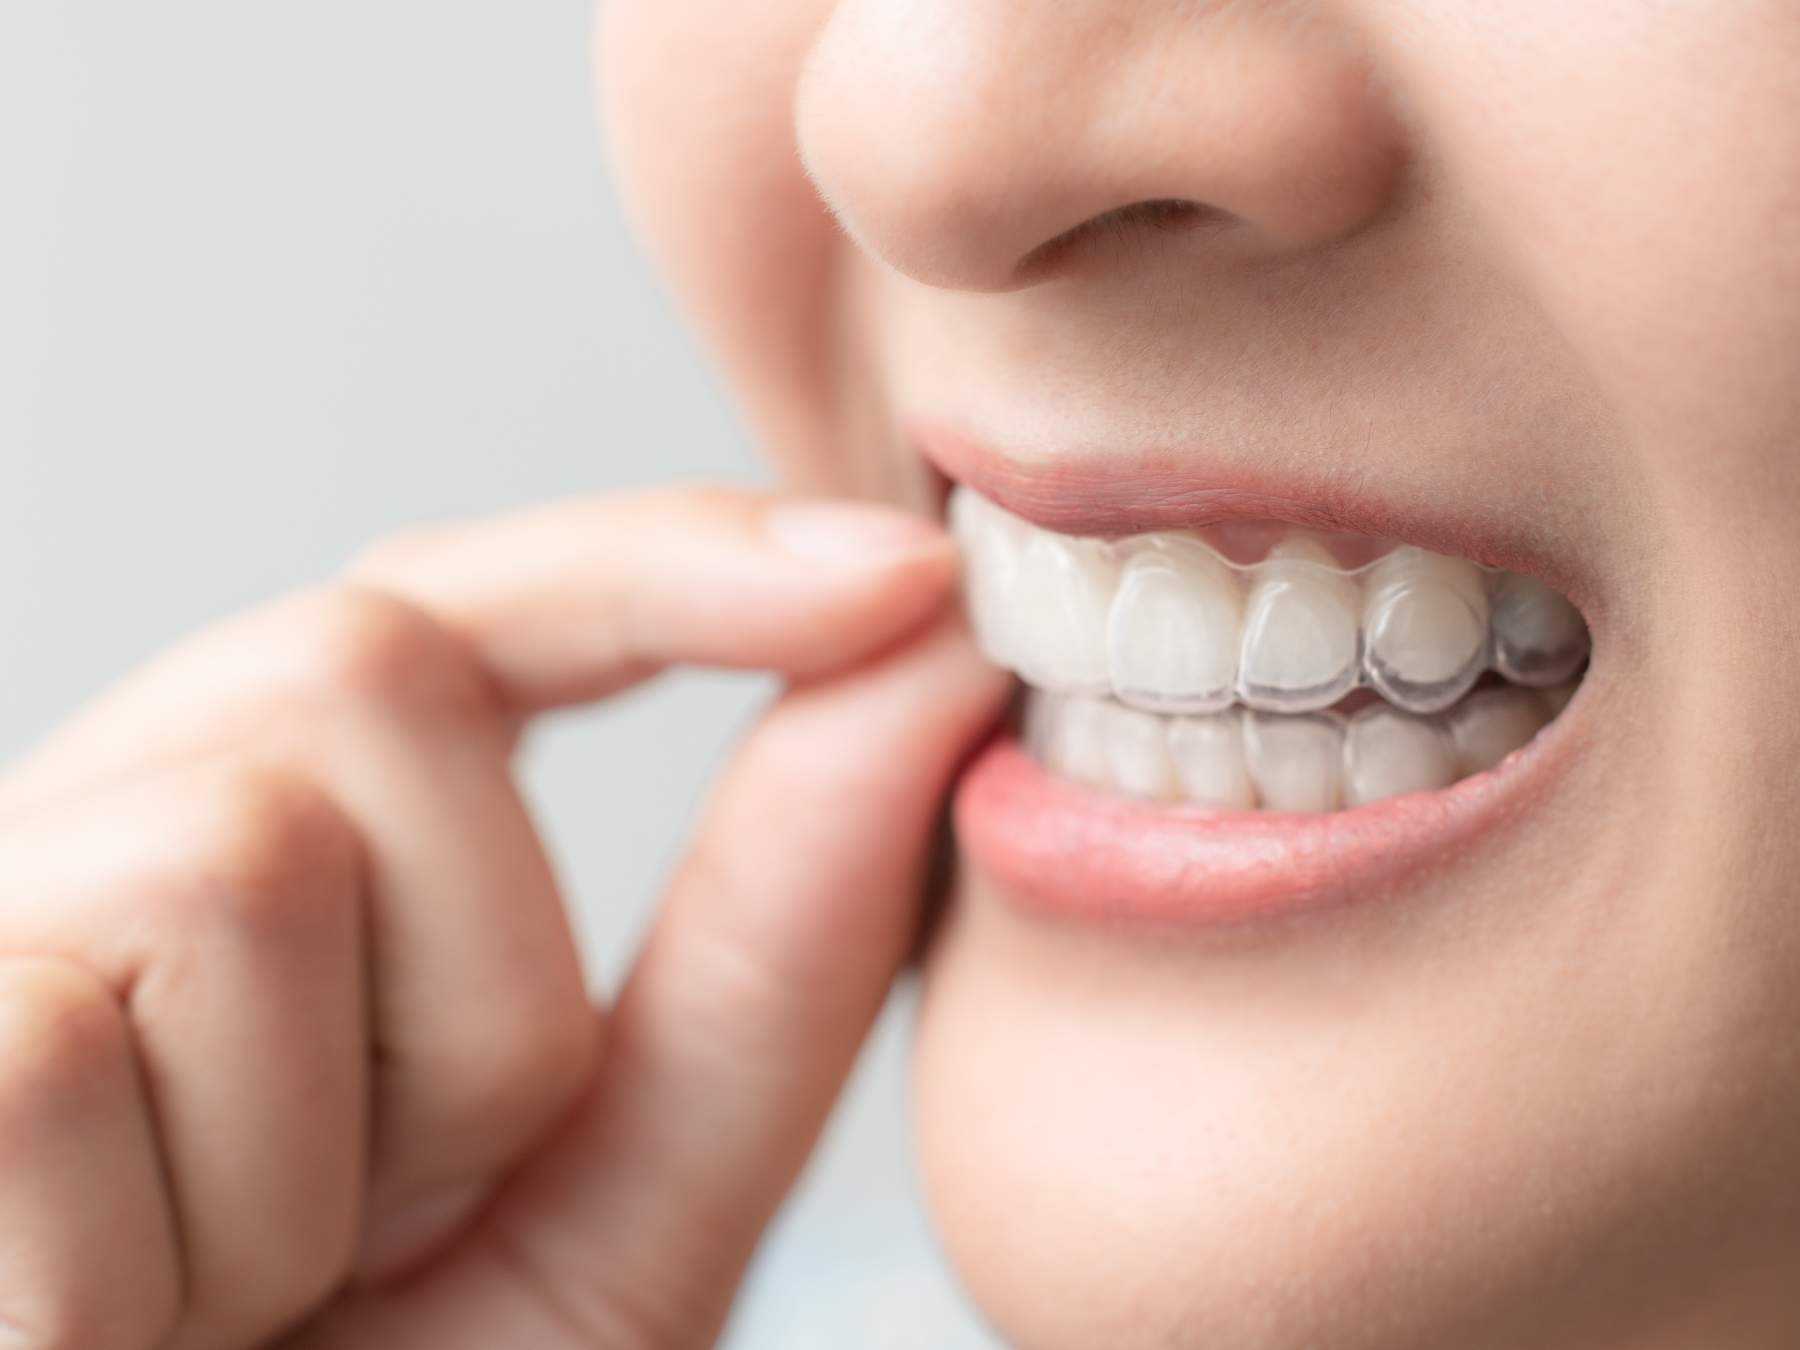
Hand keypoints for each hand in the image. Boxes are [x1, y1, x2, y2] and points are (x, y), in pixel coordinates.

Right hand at [0, 485, 1007, 1349]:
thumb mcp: (614, 1214)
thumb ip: (767, 957)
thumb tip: (927, 658)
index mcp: (273, 871)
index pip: (458, 617)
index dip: (674, 564)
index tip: (904, 575)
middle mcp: (92, 847)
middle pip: (371, 669)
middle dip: (472, 988)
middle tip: (377, 1237)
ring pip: (251, 848)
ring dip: (319, 1152)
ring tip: (226, 1314)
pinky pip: (64, 1044)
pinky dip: (149, 1256)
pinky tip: (93, 1344)